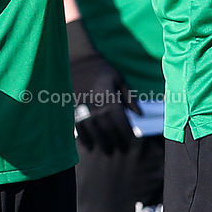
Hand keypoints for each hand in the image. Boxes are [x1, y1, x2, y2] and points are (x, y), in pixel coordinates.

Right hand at [67, 20, 139, 153]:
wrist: (77, 60)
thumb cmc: (101, 69)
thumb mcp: (119, 79)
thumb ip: (129, 97)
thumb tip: (140, 114)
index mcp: (110, 98)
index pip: (121, 123)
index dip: (127, 134)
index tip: (131, 142)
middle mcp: (96, 106)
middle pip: (108, 130)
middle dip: (116, 142)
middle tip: (121, 150)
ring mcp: (82, 109)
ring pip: (93, 132)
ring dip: (101, 143)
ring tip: (108, 151)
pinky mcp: (72, 109)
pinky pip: (78, 128)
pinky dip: (84, 139)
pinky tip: (89, 146)